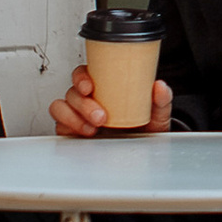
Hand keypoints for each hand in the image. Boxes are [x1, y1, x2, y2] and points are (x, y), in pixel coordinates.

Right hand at [49, 64, 171, 138]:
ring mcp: (78, 115)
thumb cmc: (145, 125)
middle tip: (101, 117)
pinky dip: (69, 129)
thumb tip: (159, 86)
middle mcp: (88, 99)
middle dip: (83, 104)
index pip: (83, 73)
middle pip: (72, 92)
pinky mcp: (73, 132)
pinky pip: (60, 127)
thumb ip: (162, 99)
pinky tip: (85, 135)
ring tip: (92, 129)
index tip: (90, 87)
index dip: (81, 77)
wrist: (144, 147)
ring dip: (73, 117)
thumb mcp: (157, 111)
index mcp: (104, 86)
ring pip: (60, 108)